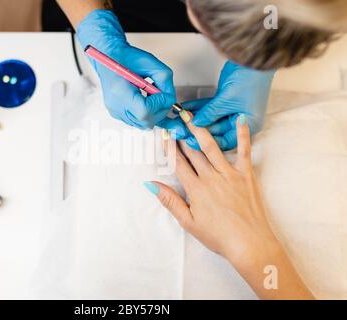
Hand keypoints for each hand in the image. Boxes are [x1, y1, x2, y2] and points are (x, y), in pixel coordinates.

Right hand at [77, 10, 176, 129]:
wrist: (108, 57)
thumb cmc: (128, 57)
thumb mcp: (151, 63)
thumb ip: (165, 80)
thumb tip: (171, 99)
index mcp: (119, 91)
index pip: (144, 110)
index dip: (159, 104)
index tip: (164, 93)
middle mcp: (115, 105)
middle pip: (145, 122)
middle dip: (160, 111)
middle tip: (162, 96)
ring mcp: (115, 112)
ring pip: (143, 124)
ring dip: (155, 113)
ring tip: (153, 97)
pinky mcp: (117, 114)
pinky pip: (138, 122)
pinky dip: (147, 114)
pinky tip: (148, 101)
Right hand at [144, 113, 313, 298]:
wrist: (249, 244)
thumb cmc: (218, 236)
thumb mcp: (188, 222)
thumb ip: (170, 201)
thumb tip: (151, 184)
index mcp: (195, 189)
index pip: (178, 164)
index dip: (169, 148)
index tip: (163, 134)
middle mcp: (211, 177)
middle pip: (192, 153)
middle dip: (182, 136)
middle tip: (175, 121)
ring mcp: (229, 174)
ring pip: (211, 147)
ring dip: (200, 131)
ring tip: (192, 117)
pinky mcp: (246, 174)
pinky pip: (244, 150)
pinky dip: (242, 134)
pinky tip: (240, 119)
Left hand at [183, 61, 274, 150]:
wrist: (252, 57)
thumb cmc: (251, 78)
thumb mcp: (227, 99)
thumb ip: (210, 113)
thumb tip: (195, 124)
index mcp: (249, 124)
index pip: (225, 141)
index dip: (208, 141)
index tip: (191, 140)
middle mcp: (242, 120)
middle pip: (217, 130)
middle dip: (199, 129)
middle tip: (183, 129)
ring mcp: (234, 109)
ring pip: (212, 118)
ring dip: (197, 117)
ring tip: (181, 118)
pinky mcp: (226, 100)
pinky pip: (211, 107)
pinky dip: (199, 108)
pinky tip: (187, 108)